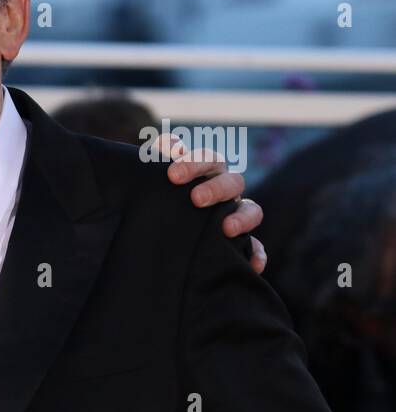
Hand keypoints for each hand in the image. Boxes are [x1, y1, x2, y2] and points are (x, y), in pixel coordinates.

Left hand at [158, 134, 266, 272]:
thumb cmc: (161, 192)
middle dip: (216, 189)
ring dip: (242, 218)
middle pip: (232, 182)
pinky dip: (256, 254)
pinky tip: (254, 266)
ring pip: (251, 210)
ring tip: (227, 229)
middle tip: (196, 199)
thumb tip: (170, 145)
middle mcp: (225, 190)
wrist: (159, 224)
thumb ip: (159, 155)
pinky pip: (254, 246)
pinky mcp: (238, 240)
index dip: (193, 164)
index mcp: (207, 171)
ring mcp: (234, 214)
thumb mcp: (155, 174)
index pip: (208, 160)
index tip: (172, 175)